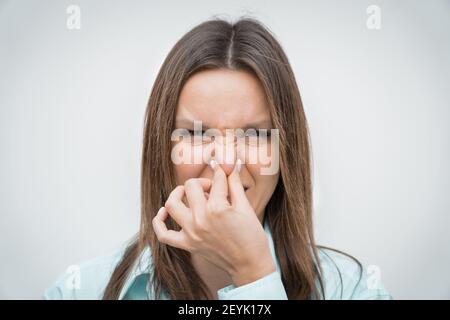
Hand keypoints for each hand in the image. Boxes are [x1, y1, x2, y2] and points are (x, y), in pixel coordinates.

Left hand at [152, 159, 275, 286]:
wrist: (249, 264)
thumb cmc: (252, 236)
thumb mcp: (246, 207)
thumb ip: (235, 184)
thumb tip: (231, 165)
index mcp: (218, 208)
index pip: (216, 180)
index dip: (221, 173)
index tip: (224, 172)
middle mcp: (201, 219)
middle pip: (191, 187)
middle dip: (202, 182)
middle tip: (211, 188)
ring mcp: (192, 233)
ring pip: (172, 204)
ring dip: (177, 194)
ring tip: (187, 193)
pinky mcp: (187, 245)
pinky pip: (163, 234)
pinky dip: (159, 222)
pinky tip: (164, 212)